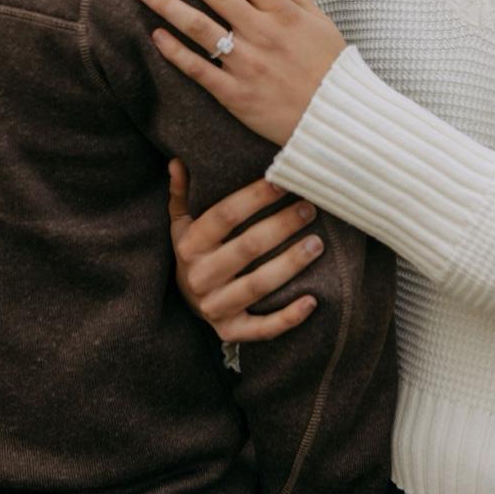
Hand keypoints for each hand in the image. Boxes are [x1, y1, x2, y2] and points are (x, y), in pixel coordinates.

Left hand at [135, 0, 346, 144]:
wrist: (337, 118)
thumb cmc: (331, 67)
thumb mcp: (320, 21)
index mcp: (282, 12)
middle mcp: (262, 33)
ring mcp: (247, 64)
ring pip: (199, 27)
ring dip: (168, 4)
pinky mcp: (236, 94)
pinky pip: (200, 70)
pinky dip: (176, 52)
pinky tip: (156, 35)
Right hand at [167, 160, 322, 340]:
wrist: (180, 303)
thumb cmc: (191, 252)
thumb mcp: (180, 223)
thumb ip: (181, 193)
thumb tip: (177, 162)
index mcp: (189, 246)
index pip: (224, 215)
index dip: (255, 197)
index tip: (283, 180)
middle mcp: (200, 277)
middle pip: (247, 248)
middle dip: (282, 226)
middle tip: (309, 209)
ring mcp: (215, 307)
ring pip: (258, 286)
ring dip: (291, 264)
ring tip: (317, 243)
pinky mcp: (230, 331)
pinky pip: (262, 329)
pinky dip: (288, 318)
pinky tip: (312, 301)